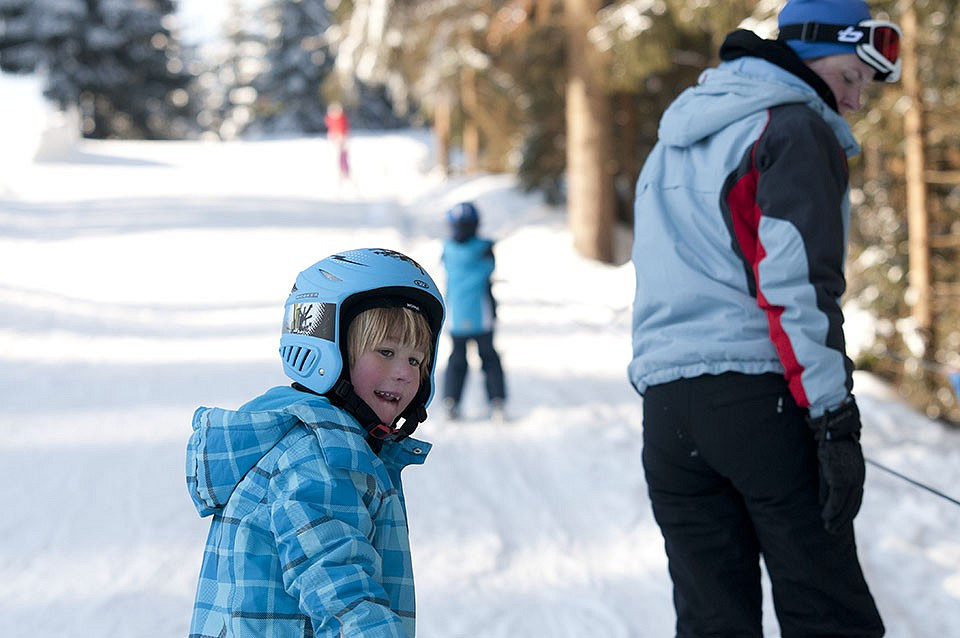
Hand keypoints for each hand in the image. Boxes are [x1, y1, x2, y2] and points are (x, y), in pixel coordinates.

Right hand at [806, 398, 864, 533]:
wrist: (836, 428)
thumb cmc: (833, 440)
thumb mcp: (835, 459)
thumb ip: (832, 475)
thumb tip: (825, 488)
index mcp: (858, 474)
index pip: (856, 498)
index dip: (848, 512)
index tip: (841, 521)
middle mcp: (857, 479)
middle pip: (852, 506)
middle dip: (843, 520)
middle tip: (833, 530)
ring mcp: (850, 480)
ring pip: (845, 506)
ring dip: (836, 519)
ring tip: (828, 528)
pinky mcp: (840, 479)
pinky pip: (836, 500)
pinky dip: (831, 510)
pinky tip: (825, 517)